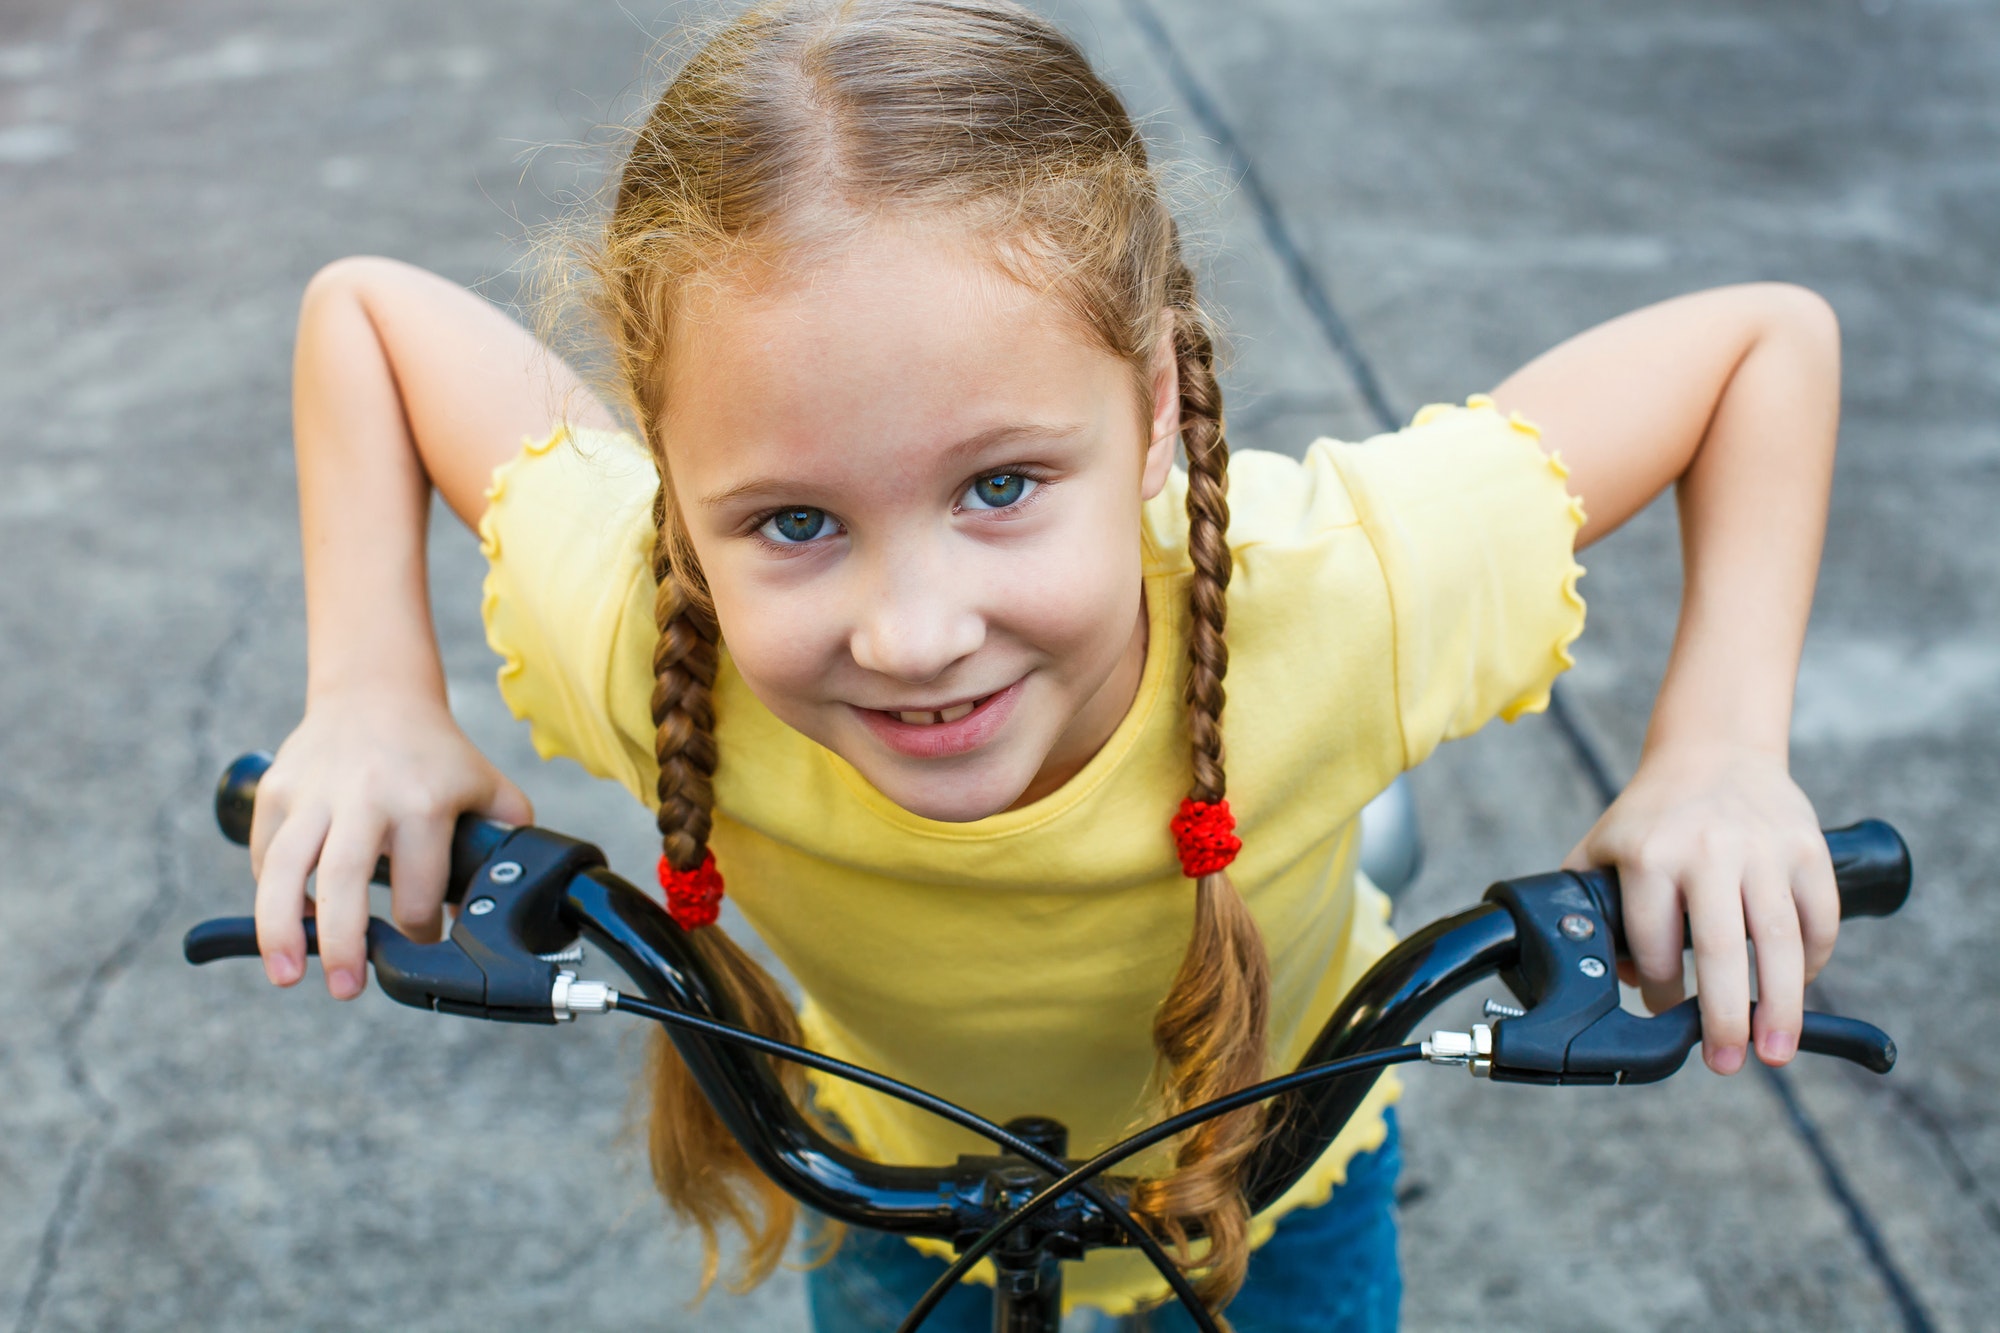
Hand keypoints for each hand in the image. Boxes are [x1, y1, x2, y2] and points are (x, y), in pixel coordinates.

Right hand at [249, 689, 532, 999]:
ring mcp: (315, 792)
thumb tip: (507, 900)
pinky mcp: (278, 788)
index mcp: (423, 802)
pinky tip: (281, 921)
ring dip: (279, 929)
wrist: (376, 692)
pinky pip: (263, 852)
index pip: (419, 890)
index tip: (420, 943)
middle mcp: (366, 796)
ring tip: (285, 974)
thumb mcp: (487, 785)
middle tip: (346, 989)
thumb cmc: (435, 751)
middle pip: (344, 881)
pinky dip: (266, 892)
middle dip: (343, 945)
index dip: (421, 930)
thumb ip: (508, 838)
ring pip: (283, 868)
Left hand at [1562, 743, 1837, 1073]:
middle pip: (1721, 952)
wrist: (1713, 752)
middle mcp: (1707, 851)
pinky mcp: (1807, 847)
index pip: (1655, 945)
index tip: (1664, 1016)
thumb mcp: (1603, 848)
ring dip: (1782, 1006)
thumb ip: (1591, 907)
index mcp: (1648, 855)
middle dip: (1724, 1019)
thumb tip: (1616, 978)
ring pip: (1780, 942)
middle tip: (1727, 1064)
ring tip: (1776, 1051)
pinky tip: (1800, 987)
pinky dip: (1814, 961)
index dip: (1658, 992)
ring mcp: (1763, 849)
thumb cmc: (1653, 814)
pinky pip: (1819, 918)